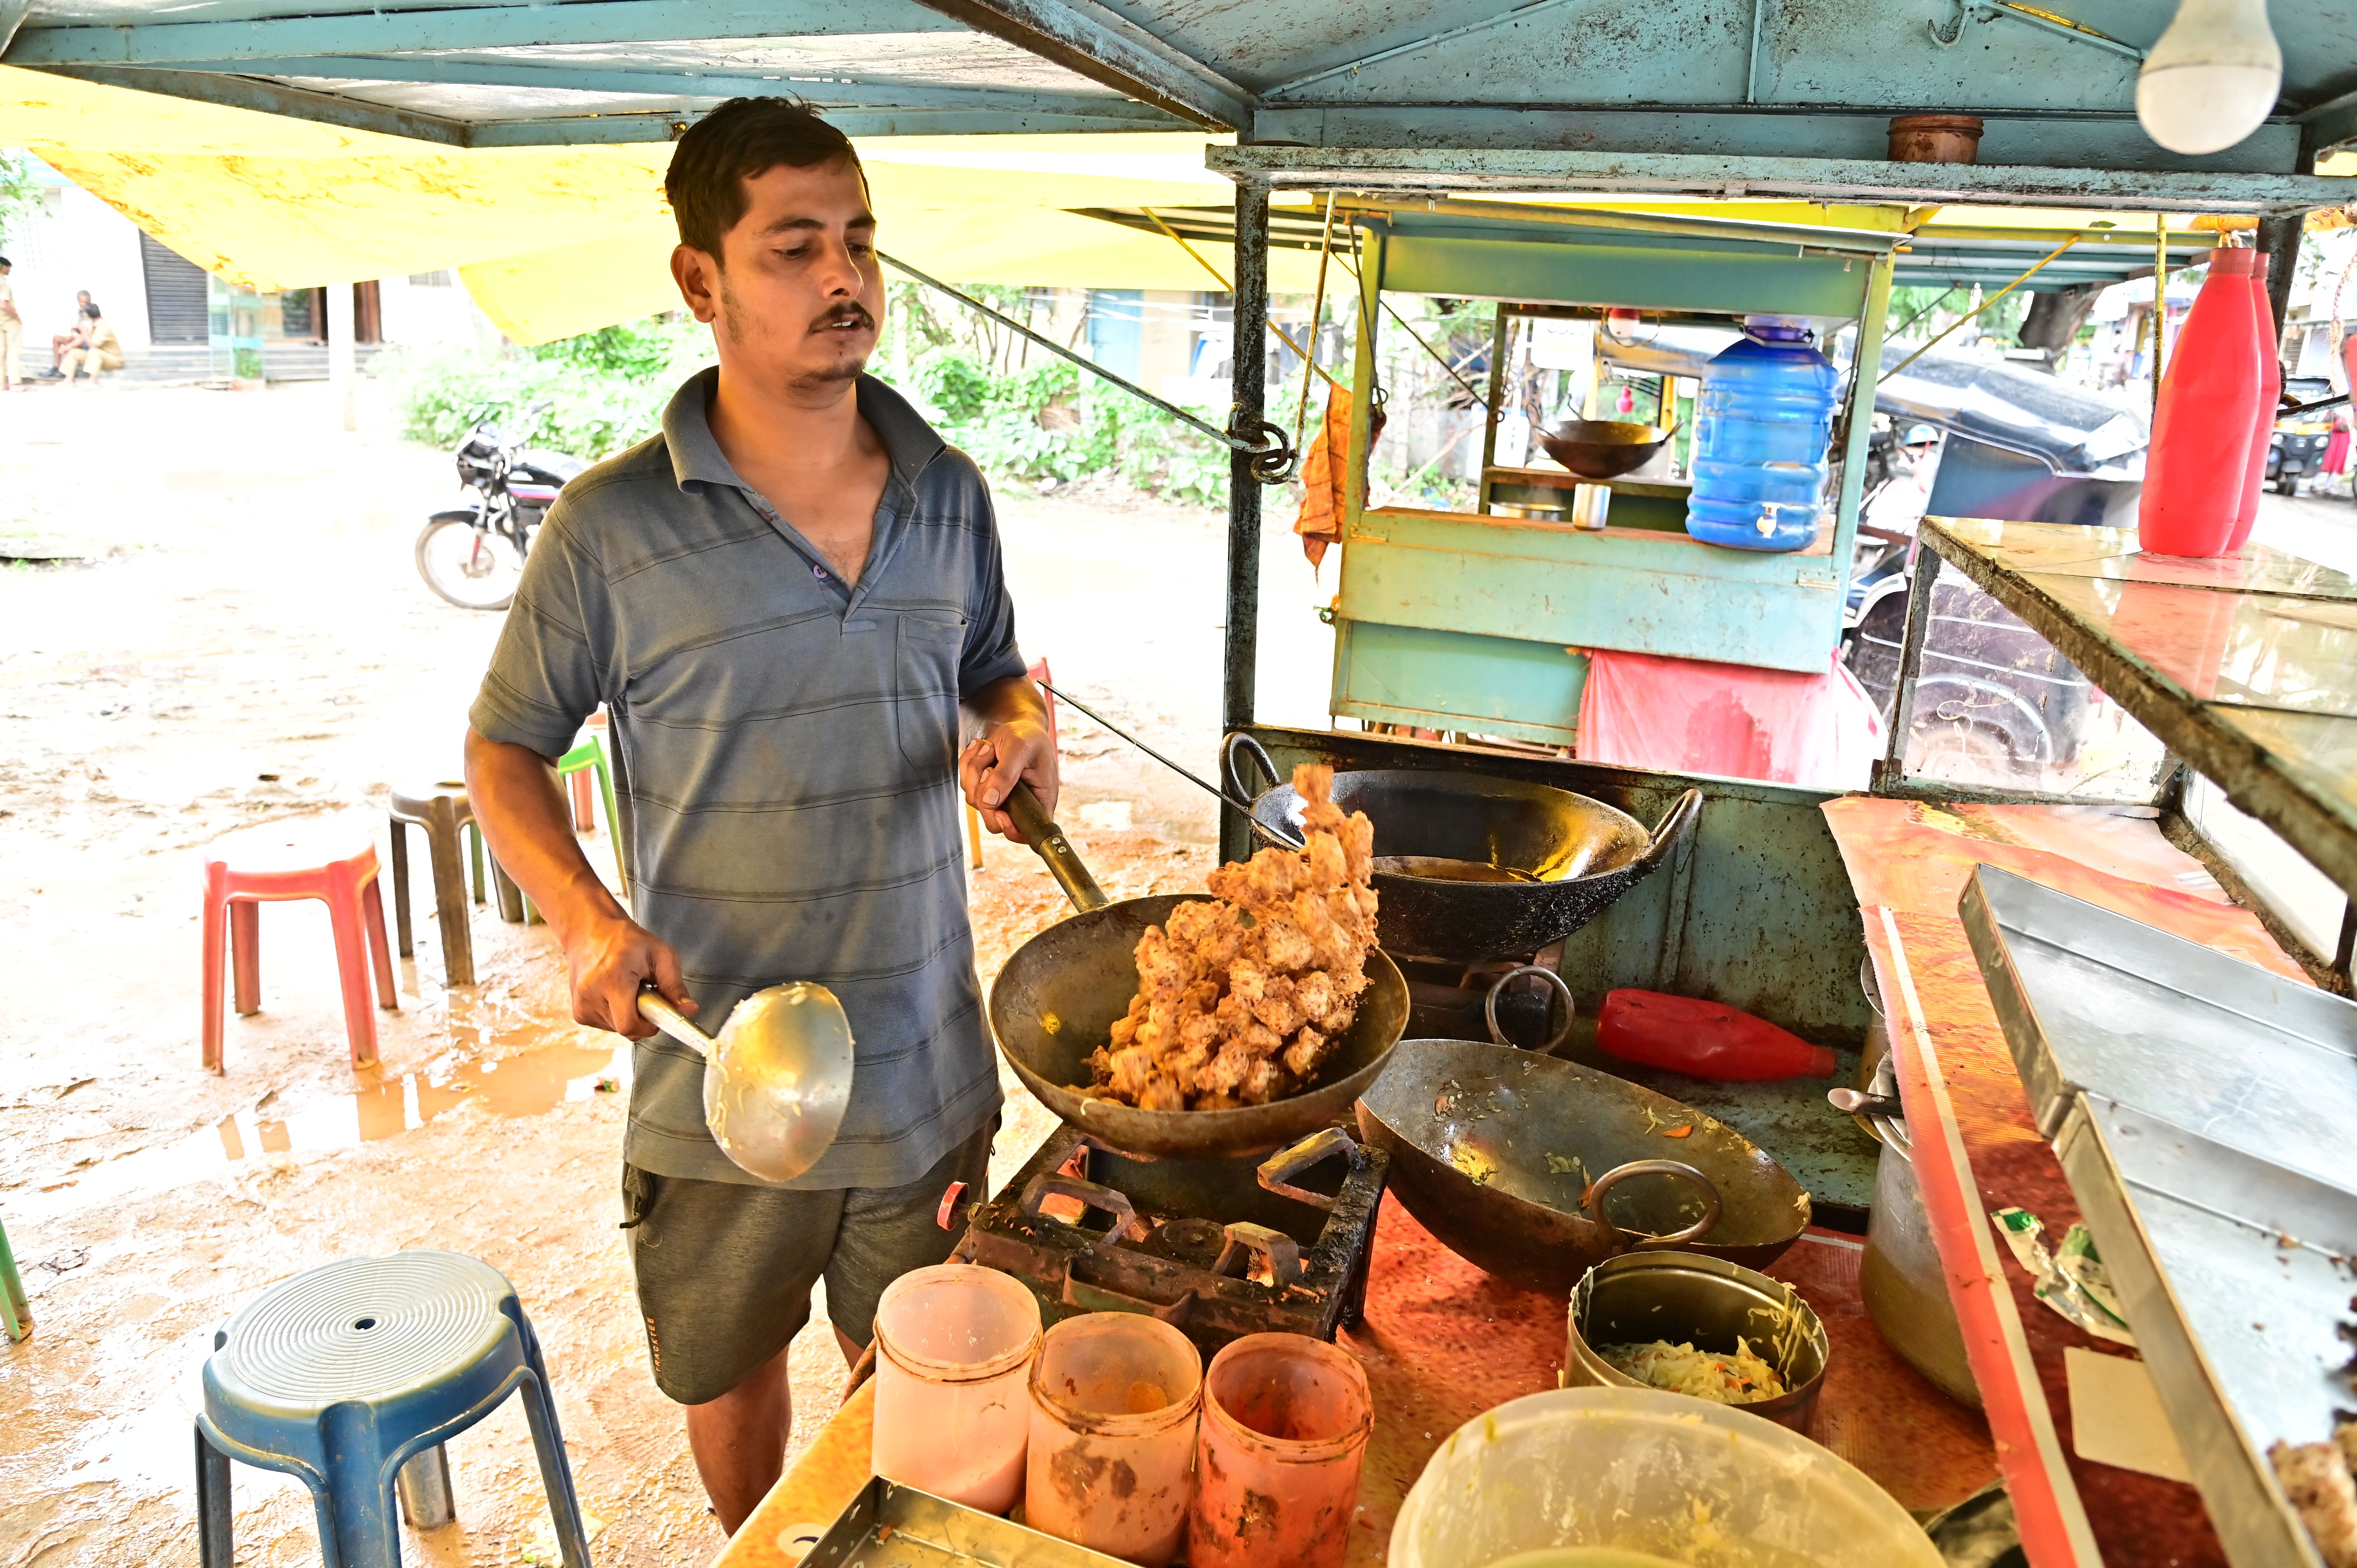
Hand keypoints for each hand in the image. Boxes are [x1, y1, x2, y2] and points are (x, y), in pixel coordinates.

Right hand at [563, 912, 695, 1039]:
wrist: (590, 931)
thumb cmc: (626, 940)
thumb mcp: (660, 954)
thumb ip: (675, 985)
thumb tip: (689, 1010)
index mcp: (612, 980)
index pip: (629, 1025)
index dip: (648, 1026)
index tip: (658, 1013)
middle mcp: (591, 995)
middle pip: (625, 1028)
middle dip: (641, 1016)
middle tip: (645, 992)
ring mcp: (581, 1005)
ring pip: (616, 1028)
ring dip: (628, 1014)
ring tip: (628, 988)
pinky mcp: (578, 1011)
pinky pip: (606, 1024)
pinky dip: (616, 1013)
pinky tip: (615, 993)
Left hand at [960, 714, 1056, 842]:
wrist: (1019, 724)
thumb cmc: (1028, 735)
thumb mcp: (1020, 749)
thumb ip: (1006, 775)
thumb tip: (990, 801)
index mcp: (1040, 801)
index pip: (1027, 833)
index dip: (1011, 829)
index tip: (1000, 811)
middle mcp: (1021, 804)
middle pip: (993, 820)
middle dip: (984, 792)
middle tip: (989, 765)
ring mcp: (1002, 798)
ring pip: (977, 800)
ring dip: (975, 771)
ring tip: (988, 749)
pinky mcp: (987, 789)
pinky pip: (968, 786)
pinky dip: (969, 765)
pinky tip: (981, 748)